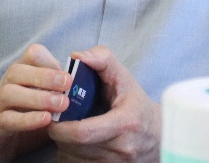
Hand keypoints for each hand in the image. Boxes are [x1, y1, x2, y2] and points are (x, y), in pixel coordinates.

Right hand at [0, 44, 71, 162]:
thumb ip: (58, 95)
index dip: (49, 61)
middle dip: (45, 75)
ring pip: (9, 92)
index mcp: (18, 77)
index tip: (69, 73)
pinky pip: (6, 119)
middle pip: (17, 70)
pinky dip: (27, 119)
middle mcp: (4, 86)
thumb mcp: (41, 104)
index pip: (30, 56)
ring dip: (37, 96)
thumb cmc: (20, 120)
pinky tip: (46, 120)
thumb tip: (86, 90)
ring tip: (61, 104)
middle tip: (68, 83)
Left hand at [48, 46, 160, 162]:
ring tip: (66, 130)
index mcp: (125, 123)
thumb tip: (76, 56)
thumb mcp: (123, 77)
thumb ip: (102, 59)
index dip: (61, 126)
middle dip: (59, 134)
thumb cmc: (134, 103)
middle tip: (54, 120)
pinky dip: (71, 156)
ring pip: (74, 160)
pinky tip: (75, 143)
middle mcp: (122, 148)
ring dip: (64, 146)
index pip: (83, 132)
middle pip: (75, 147)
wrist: (156, 135)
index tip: (52, 115)